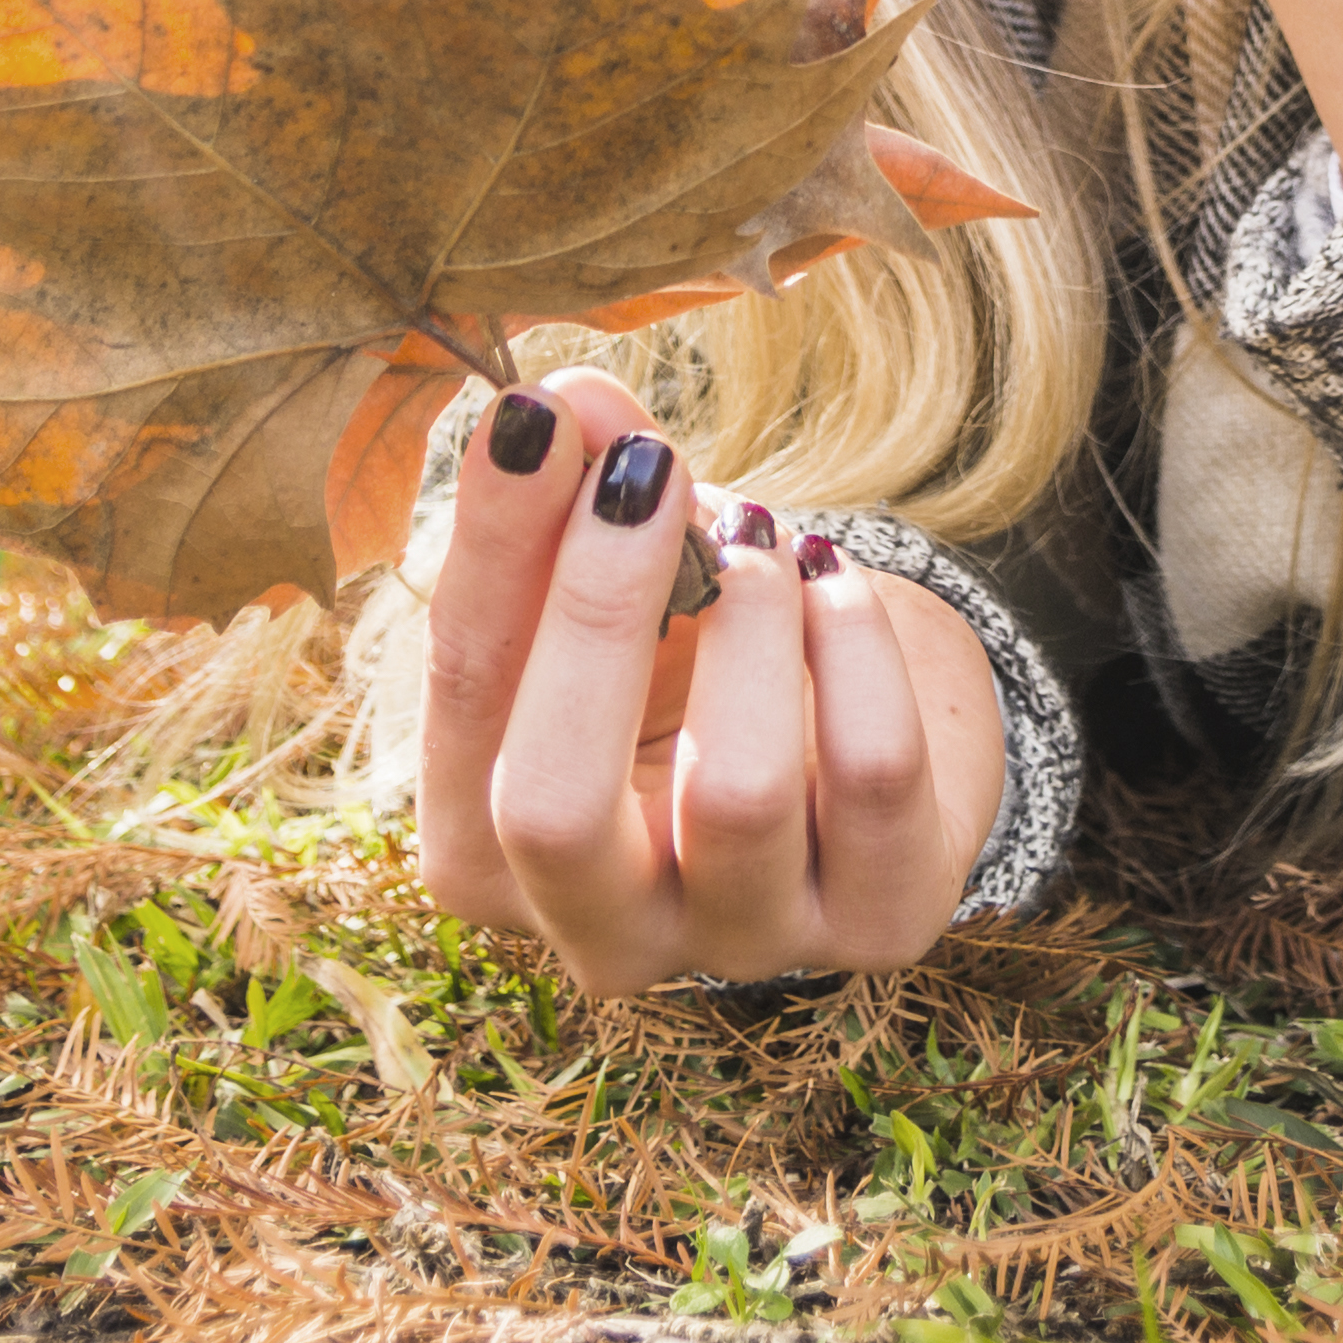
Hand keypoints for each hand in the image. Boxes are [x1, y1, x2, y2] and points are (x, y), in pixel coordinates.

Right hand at [411, 365, 1003, 992]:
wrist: (865, 742)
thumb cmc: (702, 665)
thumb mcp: (626, 587)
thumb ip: (580, 497)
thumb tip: (564, 399)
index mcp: (489, 855)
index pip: (462, 699)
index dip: (491, 547)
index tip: (530, 417)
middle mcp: (602, 933)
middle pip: (552, 803)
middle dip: (595, 610)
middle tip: (646, 470)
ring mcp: (746, 944)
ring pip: (736, 792)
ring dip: (749, 617)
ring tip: (761, 537)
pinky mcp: (880, 920)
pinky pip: (872, 770)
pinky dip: (853, 639)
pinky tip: (833, 580)